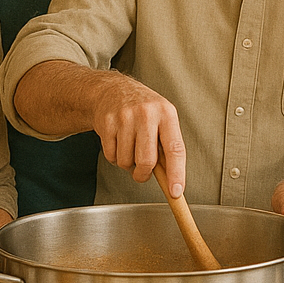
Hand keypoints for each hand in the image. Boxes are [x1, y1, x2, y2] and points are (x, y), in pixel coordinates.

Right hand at [91, 75, 185, 195]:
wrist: (111, 90)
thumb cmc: (142, 109)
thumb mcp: (162, 119)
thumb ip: (167, 146)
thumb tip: (172, 180)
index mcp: (166, 113)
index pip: (175, 149)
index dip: (176, 173)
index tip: (175, 191)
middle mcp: (146, 113)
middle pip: (147, 161)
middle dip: (143, 174)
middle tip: (142, 173)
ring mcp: (125, 117)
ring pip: (126, 161)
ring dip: (127, 164)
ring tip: (129, 148)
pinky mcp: (107, 123)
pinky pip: (111, 156)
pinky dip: (114, 156)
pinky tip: (117, 142)